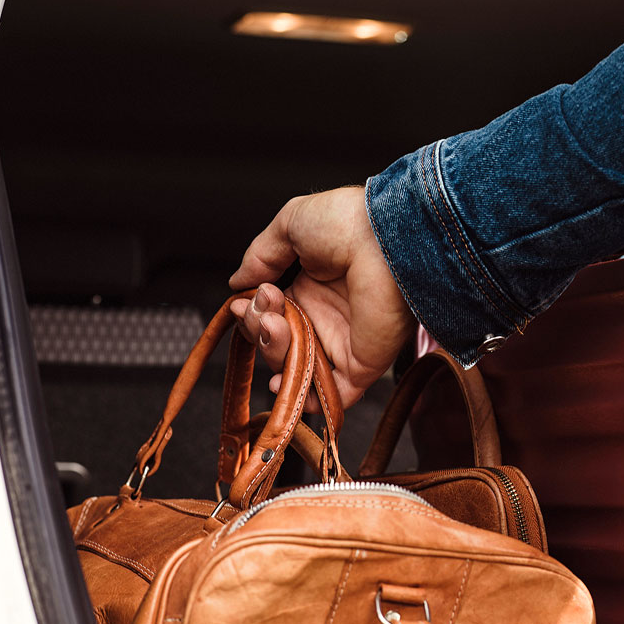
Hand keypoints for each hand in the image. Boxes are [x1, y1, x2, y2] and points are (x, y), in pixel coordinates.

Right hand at [229, 186, 415, 408]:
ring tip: (275, 323)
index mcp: (310, 286)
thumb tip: (237, 283)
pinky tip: (283, 384)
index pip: (270, 314)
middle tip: (267, 306)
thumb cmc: (346, 222)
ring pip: (296, 369)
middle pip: (278, 343)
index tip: (244, 301)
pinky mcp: (362, 364)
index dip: (252, 313)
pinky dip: (307, 400)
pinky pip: (333, 396)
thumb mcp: (291, 225)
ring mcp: (343, 342)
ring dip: (274, 353)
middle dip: (259, 329)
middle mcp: (325, 316)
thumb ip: (260, 256)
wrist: (385, 238)